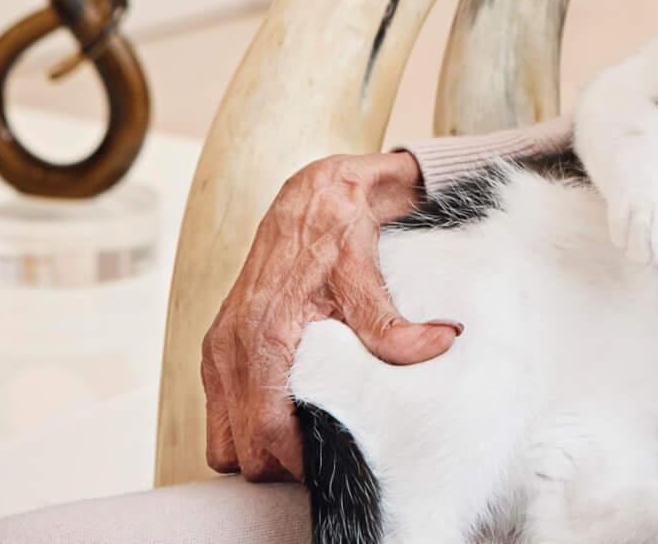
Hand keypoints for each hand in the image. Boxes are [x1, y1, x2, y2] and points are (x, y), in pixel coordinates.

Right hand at [200, 150, 461, 479]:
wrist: (310, 194)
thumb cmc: (335, 231)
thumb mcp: (367, 275)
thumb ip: (394, 322)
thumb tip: (440, 343)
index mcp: (262, 335)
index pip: (265, 433)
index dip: (298, 460)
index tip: (337, 460)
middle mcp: (230, 347)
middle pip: (241, 450)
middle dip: (280, 461)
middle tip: (328, 450)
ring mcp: (218, 349)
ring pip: (224, 439)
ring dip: (259, 447)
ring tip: (307, 434)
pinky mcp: (217, 348)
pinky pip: (220, 413)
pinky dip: (247, 424)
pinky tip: (288, 409)